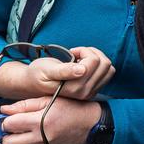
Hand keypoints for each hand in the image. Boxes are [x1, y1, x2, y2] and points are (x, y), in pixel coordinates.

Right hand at [0, 46, 115, 100]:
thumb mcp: (46, 70)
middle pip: (104, 63)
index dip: (83, 51)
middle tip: (76, 54)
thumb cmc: (38, 74)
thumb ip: (64, 71)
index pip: (93, 62)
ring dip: (97, 58)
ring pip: (109, 68)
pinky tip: (85, 64)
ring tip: (81, 58)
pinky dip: (99, 65)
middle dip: (91, 53)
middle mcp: (85, 93)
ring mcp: (91, 93)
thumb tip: (82, 70)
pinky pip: (107, 73)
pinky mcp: (94, 90)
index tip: (71, 52)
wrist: (34, 84)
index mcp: (74, 88)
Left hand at [0, 95, 100, 143]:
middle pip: (7, 143)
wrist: (90, 124)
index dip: (6, 119)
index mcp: (40, 121)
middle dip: (5, 134)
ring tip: (20, 131)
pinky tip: (30, 135)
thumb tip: (4, 110)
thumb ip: (25, 105)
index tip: (11, 115)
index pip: (9, 124)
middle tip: (11, 126)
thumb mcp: (49, 99)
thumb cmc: (71, 108)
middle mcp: (40, 138)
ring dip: (12, 141)